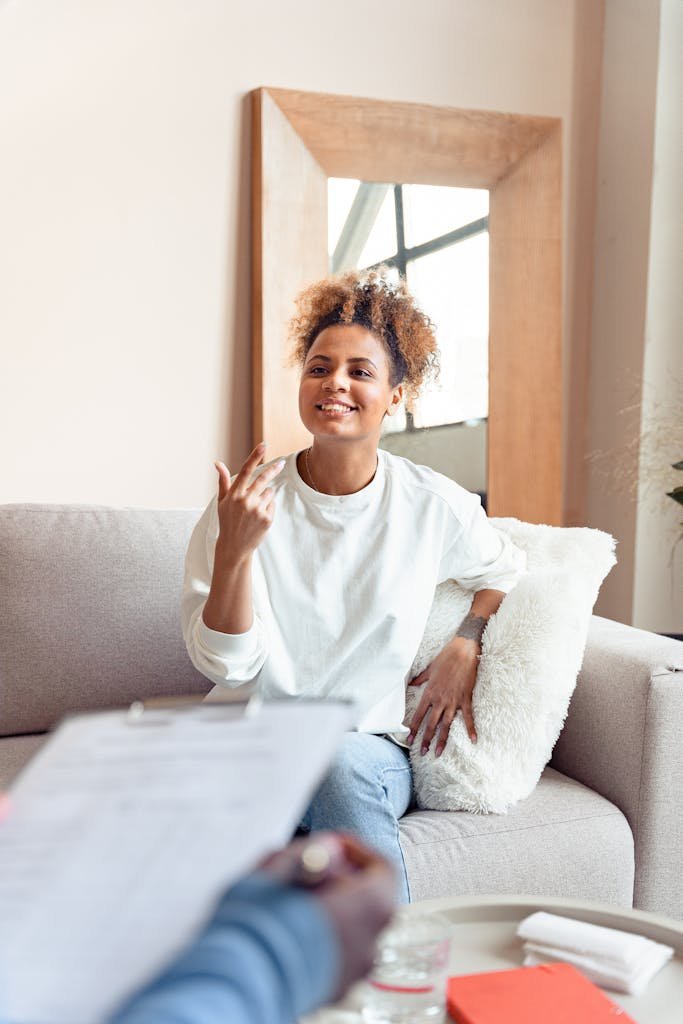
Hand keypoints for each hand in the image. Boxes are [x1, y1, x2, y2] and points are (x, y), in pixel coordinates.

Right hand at [214, 443, 284, 564]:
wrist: (234, 546)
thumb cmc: (227, 521)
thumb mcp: (222, 501)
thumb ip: (223, 481)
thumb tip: (217, 462)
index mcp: (234, 494)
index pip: (246, 470)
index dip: (255, 456)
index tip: (264, 445)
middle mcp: (245, 501)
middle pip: (263, 479)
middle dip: (274, 469)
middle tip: (282, 463)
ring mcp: (257, 510)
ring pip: (269, 492)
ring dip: (265, 496)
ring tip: (254, 509)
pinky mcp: (267, 519)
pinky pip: (272, 504)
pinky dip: (268, 507)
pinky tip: (259, 517)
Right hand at [261, 833, 394, 998]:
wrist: (234, 988)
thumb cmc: (255, 928)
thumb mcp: (276, 870)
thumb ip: (308, 852)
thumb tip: (326, 846)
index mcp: (366, 910)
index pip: (382, 869)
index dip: (357, 850)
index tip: (330, 845)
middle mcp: (368, 944)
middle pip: (366, 899)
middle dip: (336, 878)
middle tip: (303, 869)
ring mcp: (352, 972)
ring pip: (349, 927)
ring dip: (325, 907)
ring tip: (287, 900)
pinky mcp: (331, 991)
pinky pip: (334, 952)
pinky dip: (318, 935)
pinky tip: (284, 929)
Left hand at [407, 637, 479, 754]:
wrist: (463, 652)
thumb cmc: (445, 658)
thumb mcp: (429, 669)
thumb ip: (420, 679)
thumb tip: (411, 683)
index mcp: (429, 693)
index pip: (418, 715)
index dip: (413, 728)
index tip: (409, 739)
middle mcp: (440, 700)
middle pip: (431, 724)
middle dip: (426, 739)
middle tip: (422, 752)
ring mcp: (453, 701)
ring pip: (446, 725)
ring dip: (442, 740)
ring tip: (438, 752)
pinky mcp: (466, 699)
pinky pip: (468, 717)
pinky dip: (471, 729)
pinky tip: (473, 740)